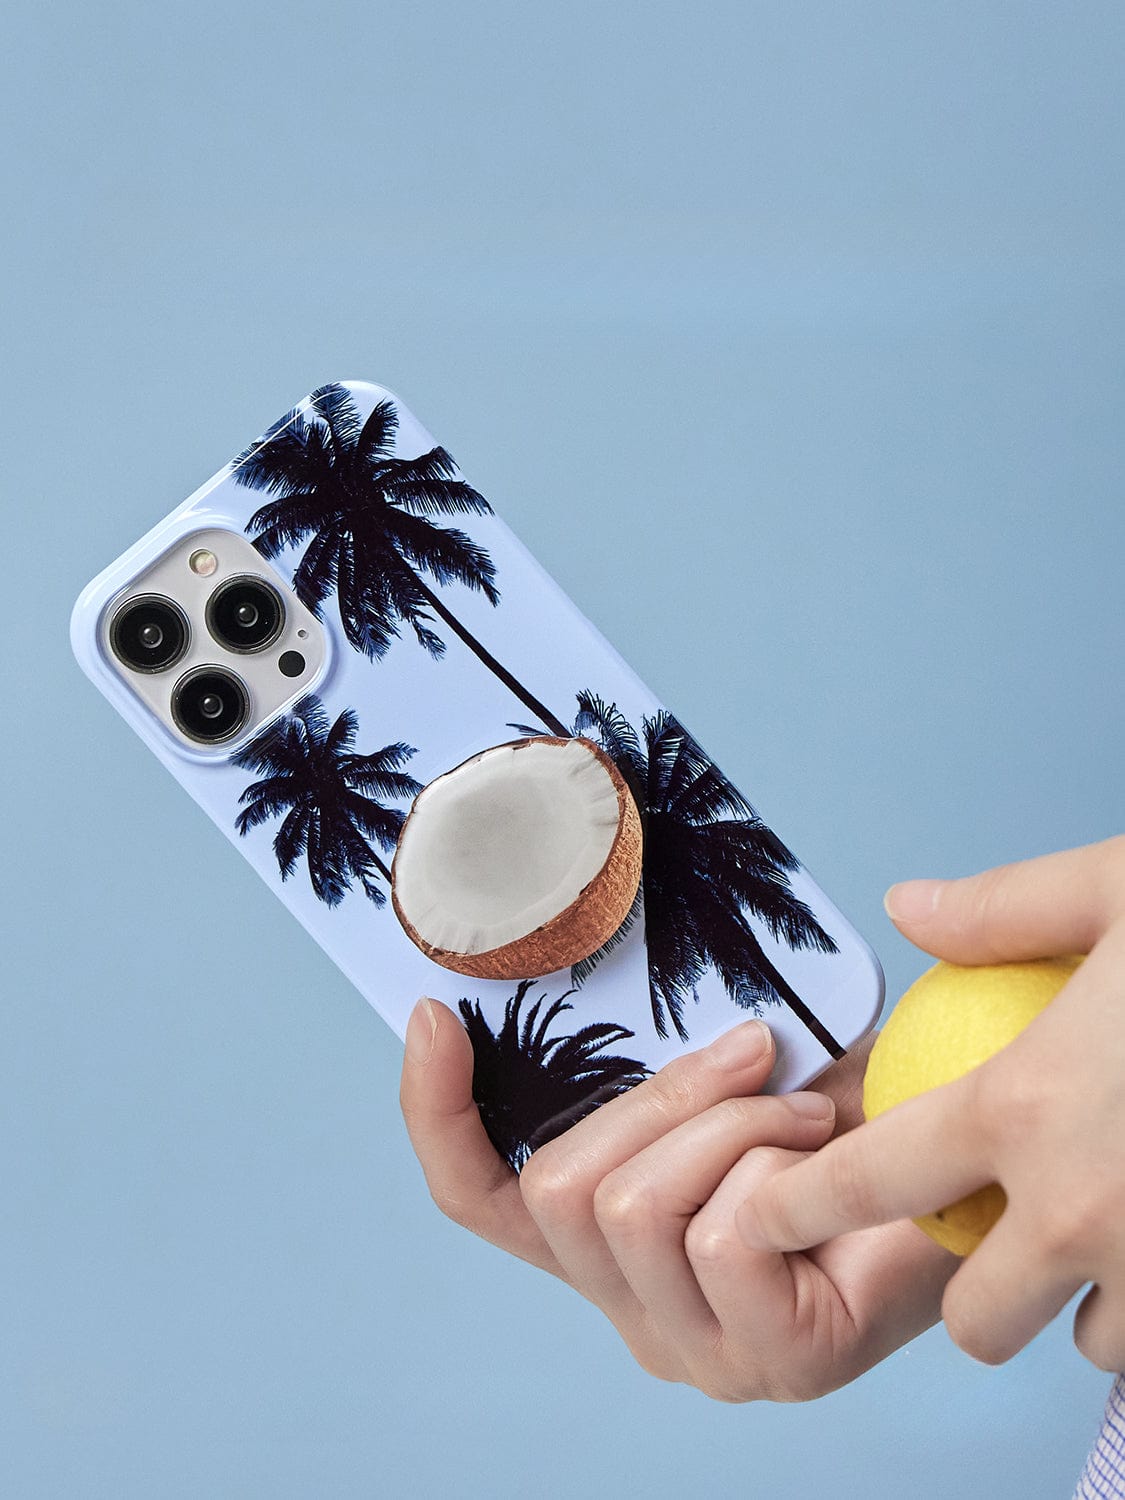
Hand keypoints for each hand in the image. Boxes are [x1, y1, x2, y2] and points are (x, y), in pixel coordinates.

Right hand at [400, 1005, 952, 1400]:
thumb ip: (648, 1052)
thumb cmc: (841, 1118)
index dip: (438, 1114)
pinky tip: (827, 1160)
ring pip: (631, 1205)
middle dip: (658, 1096)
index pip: (478, 1202)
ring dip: (728, 1121)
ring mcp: (693, 1347)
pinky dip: (773, 1162)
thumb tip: (554, 959)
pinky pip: (721, 1231)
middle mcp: (630, 1307)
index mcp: (604, 1246)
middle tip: (749, 1050)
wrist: (965, 1174)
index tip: (436, 1017)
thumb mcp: (724, 1073)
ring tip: (805, 1112)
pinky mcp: (768, 1363)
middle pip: (558, 1188)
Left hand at [738, 836, 1124, 1372]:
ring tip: (1094, 1233)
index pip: (873, 1178)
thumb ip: (1004, 907)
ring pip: (1083, 1341)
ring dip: (1073, 1302)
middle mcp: (1085, 1211)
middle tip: (989, 1230)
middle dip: (970, 1286)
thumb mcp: (1121, 889)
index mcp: (1027, 1107)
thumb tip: (909, 905)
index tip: (762, 1216)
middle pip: (975, 1316)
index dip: (802, 1205)